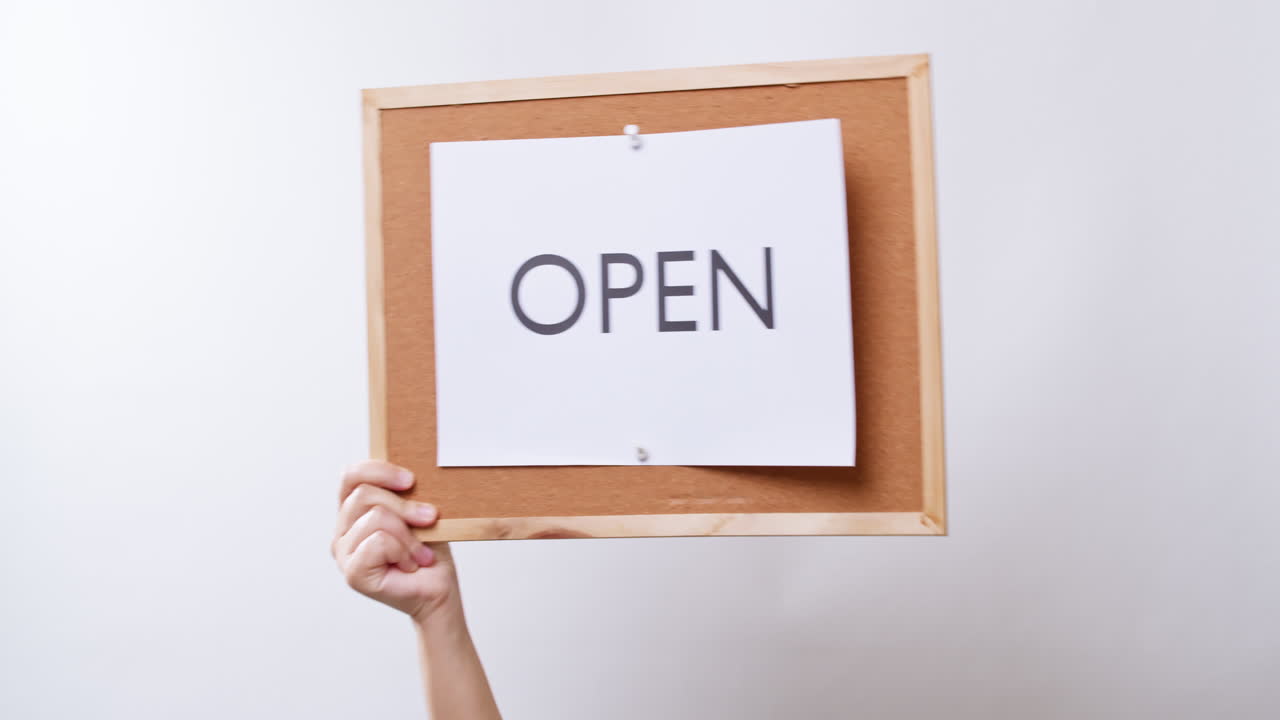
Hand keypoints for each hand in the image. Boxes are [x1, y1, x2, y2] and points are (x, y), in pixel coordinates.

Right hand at [332, 460, 458, 621]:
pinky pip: (379, 542)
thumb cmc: (428, 550)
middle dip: (404, 506)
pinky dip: (404, 551)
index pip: (351, 476)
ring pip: (375, 518)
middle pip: (364, 494)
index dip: (380, 470)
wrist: (438, 588)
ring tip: (420, 552)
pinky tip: (410, 564)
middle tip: (429, 519)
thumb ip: (402, 494)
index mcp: (354, 511)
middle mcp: (343, 530)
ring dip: (408, 535)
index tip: (411, 480)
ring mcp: (344, 553)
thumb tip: (406, 475)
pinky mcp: (353, 573)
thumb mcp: (417, 512)